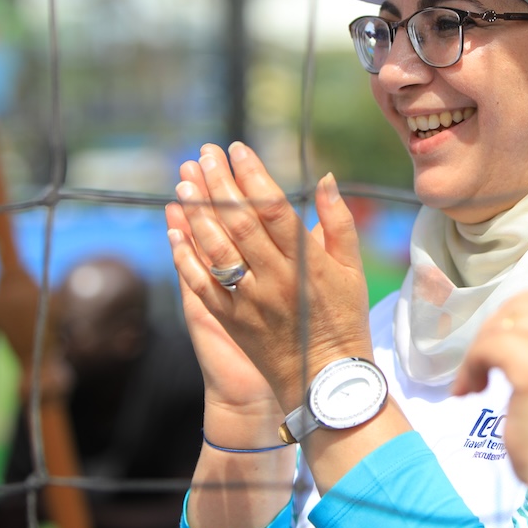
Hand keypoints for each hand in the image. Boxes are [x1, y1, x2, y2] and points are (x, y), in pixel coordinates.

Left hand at [166, 142, 370, 413]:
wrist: (325, 378)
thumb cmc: (344, 317)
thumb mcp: (352, 268)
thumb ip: (339, 222)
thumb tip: (326, 178)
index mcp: (306, 262)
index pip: (274, 209)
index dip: (253, 176)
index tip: (237, 149)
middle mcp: (275, 278)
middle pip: (240, 223)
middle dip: (218, 185)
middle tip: (203, 155)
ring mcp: (249, 301)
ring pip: (217, 251)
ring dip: (196, 215)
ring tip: (184, 183)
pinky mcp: (230, 320)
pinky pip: (201, 285)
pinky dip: (186, 257)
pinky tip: (175, 231)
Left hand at [452, 287, 527, 500]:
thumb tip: (510, 324)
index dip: (517, 315)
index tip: (501, 348)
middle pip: (523, 305)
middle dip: (495, 331)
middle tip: (483, 367)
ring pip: (502, 324)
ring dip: (480, 351)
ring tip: (475, 383)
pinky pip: (488, 346)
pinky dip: (471, 366)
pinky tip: (469, 392)